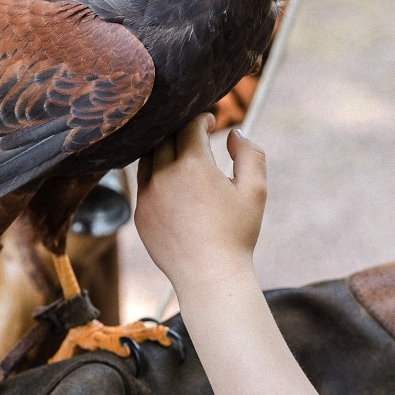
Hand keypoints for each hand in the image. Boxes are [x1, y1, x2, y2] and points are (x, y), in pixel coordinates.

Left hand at [134, 117, 266, 295]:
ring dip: (163, 149)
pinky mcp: (140, 214)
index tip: (210, 120)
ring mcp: (147, 195)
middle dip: (180, 130)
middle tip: (195, 132)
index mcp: (192, 165)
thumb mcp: (255, 190)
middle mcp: (163, 175)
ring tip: (180, 153)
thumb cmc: (237, 234)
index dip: (201, 118)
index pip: (189, 126)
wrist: (210, 277)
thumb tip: (233, 132)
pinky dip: (155, 174)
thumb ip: (250, 153)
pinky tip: (170, 181)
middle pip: (165, 137)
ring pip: (148, 158)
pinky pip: (143, 184)